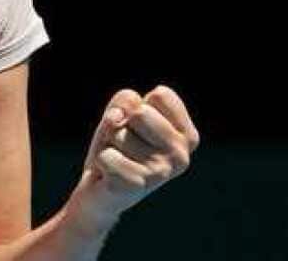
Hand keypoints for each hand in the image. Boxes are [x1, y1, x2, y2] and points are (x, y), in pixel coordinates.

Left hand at [66, 85, 200, 232]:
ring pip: (119, 132)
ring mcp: (161, 172)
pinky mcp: (137, 185)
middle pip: (140, 112)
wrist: (100, 193)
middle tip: (124, 147)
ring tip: (118, 161)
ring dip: (110, 144)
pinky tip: (110, 175)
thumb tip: (117, 117)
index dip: (139, 106)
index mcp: (187, 137)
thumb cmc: (116, 147)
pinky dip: (101, 161)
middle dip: (122, 125)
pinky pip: (106, 154)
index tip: (138, 129)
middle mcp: (181, 155)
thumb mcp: (122, 113)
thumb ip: (125, 100)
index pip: (162, 95)